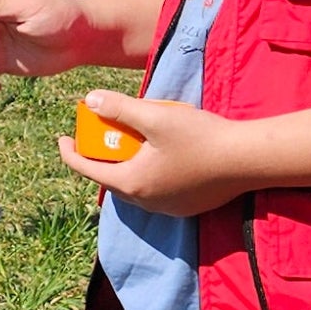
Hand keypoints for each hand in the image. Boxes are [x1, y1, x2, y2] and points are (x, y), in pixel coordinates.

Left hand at [58, 90, 264, 217]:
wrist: (248, 160)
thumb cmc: (200, 137)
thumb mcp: (155, 117)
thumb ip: (120, 108)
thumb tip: (90, 100)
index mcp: (131, 184)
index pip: (88, 170)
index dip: (70, 152)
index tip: (63, 137)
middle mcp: (145, 203)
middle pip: (111, 180)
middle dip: (100, 158)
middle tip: (101, 136)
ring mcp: (168, 208)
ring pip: (134, 187)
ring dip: (126, 167)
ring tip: (130, 144)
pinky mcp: (187, 207)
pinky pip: (157, 192)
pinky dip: (149, 174)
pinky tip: (161, 156)